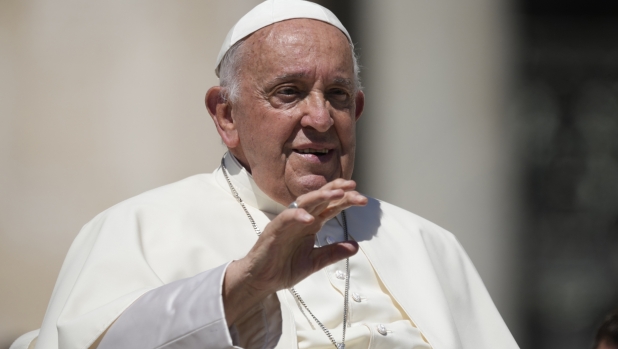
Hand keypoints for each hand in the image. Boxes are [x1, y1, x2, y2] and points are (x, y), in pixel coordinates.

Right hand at [222, 179, 366, 324]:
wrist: (261, 281)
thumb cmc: (284, 268)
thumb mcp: (315, 262)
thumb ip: (333, 252)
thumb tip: (356, 246)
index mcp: (311, 224)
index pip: (330, 207)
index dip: (345, 200)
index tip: (361, 198)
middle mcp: (300, 219)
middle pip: (320, 199)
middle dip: (336, 192)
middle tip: (353, 188)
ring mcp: (286, 223)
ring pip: (304, 203)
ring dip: (320, 196)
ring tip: (337, 193)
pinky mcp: (274, 230)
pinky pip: (285, 219)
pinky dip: (297, 216)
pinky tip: (310, 218)